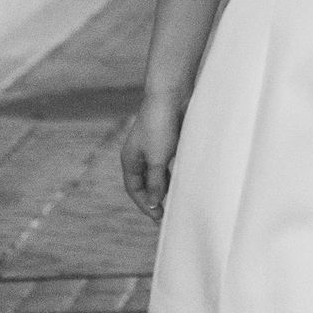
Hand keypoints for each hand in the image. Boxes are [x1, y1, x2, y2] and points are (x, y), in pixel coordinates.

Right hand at [121, 95, 182, 219]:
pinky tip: (182, 181)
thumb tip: (152, 202)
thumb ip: (155, 182)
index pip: (134, 189)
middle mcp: (138, 155)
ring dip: (164, 187)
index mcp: (130, 160)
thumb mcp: (158, 158)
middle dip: (153, 199)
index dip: (144, 204)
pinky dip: (172, 174)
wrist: (172, 95)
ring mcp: (152, 148)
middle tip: (166, 215)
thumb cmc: (160, 126)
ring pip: (157, 174)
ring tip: (176, 201)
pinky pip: (167, 164)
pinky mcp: (166, 142)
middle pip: (144, 183)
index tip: (158, 217)